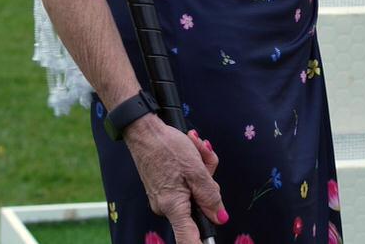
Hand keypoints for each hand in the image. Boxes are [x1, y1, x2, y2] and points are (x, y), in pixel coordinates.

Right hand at [124, 116, 224, 243]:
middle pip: (199, 205)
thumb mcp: (196, 169)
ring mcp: (164, 198)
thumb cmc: (168, 147)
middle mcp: (166, 207)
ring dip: (201, 169)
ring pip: (195, 190)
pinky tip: (190, 149)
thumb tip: (221, 218)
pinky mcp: (164, 188)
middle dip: (209, 181)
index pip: (188, 238)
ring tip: (195, 147)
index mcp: (174, 206)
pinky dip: (192, 167)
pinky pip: (186, 183)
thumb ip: (210, 196)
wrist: (144, 130)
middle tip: (205, 157)